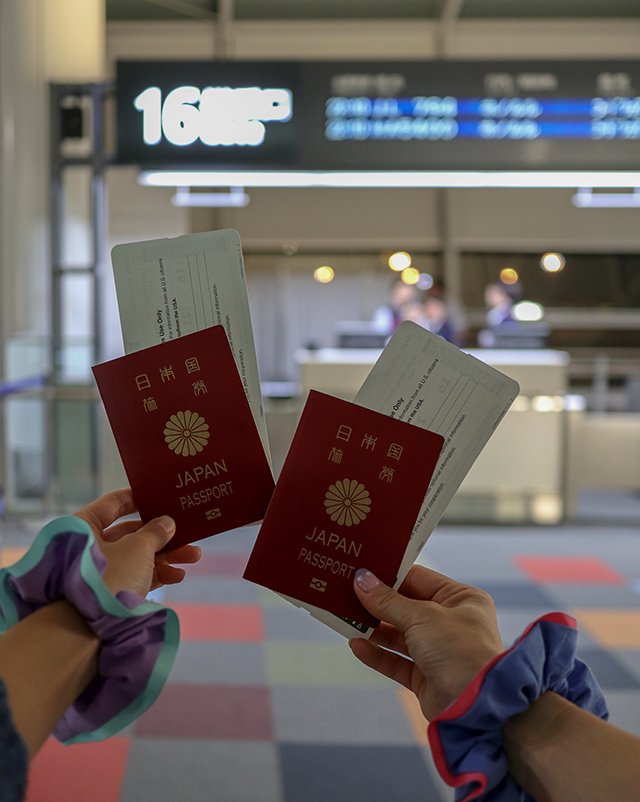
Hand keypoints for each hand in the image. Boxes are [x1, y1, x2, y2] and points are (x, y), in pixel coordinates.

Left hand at [74, 489, 200, 597]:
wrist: (87, 630)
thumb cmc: (109, 578)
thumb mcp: (138, 548)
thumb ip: (155, 531)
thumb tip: (167, 522)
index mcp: (85, 526)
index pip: (113, 504)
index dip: (138, 498)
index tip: (161, 496)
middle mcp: (90, 546)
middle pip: (131, 532)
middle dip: (163, 534)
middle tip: (187, 531)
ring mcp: (100, 571)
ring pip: (139, 556)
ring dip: (167, 555)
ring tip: (194, 555)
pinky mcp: (110, 593)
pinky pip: (138, 577)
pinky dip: (158, 574)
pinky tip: (178, 575)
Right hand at [349, 565, 503, 720]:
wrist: (476, 706)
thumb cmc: (459, 650)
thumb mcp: (422, 617)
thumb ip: (388, 601)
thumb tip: (362, 581)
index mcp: (461, 599)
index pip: (418, 579)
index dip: (390, 575)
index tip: (361, 570)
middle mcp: (451, 622)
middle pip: (406, 606)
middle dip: (377, 602)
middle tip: (346, 592)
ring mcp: (438, 650)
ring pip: (398, 634)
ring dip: (373, 628)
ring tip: (346, 618)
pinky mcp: (426, 677)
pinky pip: (396, 660)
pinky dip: (377, 653)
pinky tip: (357, 645)